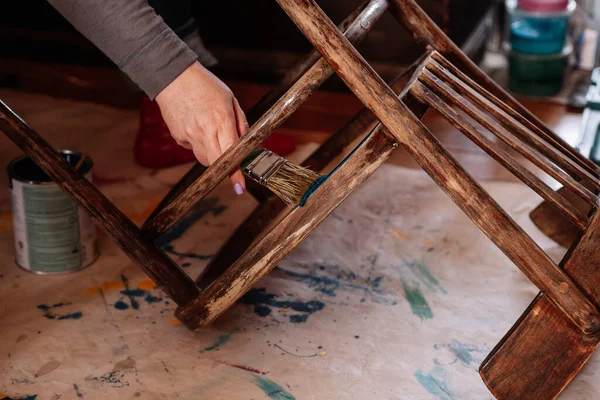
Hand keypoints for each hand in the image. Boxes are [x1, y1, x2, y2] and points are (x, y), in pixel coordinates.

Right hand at [155, 61, 248, 194]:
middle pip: (216, 163)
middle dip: (225, 164)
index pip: (231, 153)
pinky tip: (197, 126)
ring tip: (210, 132)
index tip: (240, 186)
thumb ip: (241, 124)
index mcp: (221, 120)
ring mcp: (188, 135)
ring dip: (212, 154)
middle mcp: (204, 130)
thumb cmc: (206, 86)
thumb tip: (248, 147)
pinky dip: (198, 144)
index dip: (236, 172)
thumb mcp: (231, 100)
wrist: (173, 76)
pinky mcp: (178, 137)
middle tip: (229, 155)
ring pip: (204, 159)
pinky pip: (192, 149)